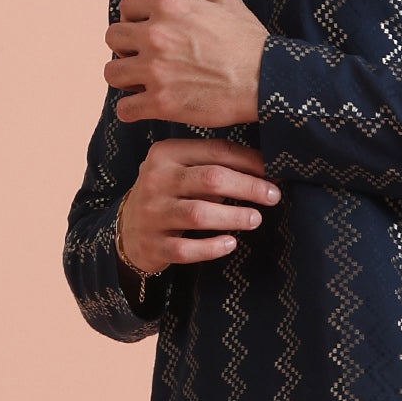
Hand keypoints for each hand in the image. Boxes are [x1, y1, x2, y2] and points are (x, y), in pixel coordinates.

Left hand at [105, 0, 269, 126]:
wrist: (267, 80)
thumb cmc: (251, 42)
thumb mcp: (227, 3)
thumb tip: (189, 3)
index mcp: (169, 5)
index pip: (126, 6)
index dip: (132, 19)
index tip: (142, 32)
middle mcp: (156, 34)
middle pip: (113, 39)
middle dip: (126, 49)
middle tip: (142, 60)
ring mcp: (155, 70)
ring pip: (111, 73)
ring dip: (124, 79)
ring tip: (140, 84)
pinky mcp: (161, 103)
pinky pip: (124, 108)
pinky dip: (130, 110)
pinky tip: (143, 108)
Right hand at [117, 138, 280, 279]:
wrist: (127, 230)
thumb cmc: (168, 194)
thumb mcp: (182, 170)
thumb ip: (215, 164)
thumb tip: (266, 167)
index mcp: (166, 153)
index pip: (215, 151)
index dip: (249, 162)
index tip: (273, 172)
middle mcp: (156, 179)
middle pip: (210, 179)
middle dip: (248, 187)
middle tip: (273, 196)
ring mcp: (152, 213)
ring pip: (199, 214)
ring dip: (233, 216)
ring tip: (255, 219)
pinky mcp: (153, 244)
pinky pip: (185, 249)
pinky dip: (211, 248)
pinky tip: (230, 244)